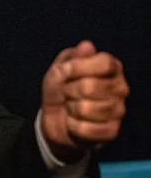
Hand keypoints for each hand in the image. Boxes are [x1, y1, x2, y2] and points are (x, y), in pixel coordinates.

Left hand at [40, 40, 128, 162]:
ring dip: (70, 108)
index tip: (65, 70)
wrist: (56, 120)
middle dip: (68, 90)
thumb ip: (69, 59)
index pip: (104, 62)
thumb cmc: (60, 90)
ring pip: (87, 109)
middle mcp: (120, 88)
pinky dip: (72, 125)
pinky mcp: (112, 131)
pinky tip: (74, 122)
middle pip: (90, 86)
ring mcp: (119, 110)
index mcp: (111, 67)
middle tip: (66, 92)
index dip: (79, 66)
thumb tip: (87, 46)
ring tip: (71, 106)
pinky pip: (86, 128)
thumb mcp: (57, 72)